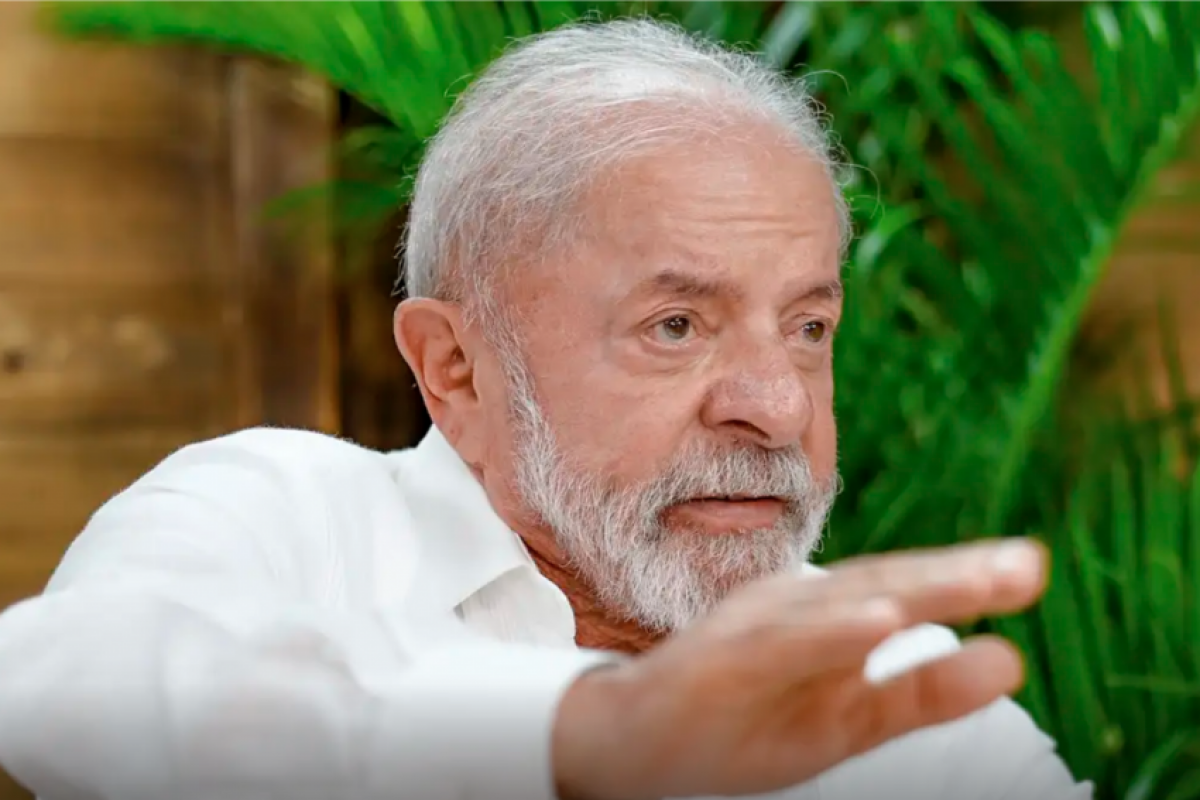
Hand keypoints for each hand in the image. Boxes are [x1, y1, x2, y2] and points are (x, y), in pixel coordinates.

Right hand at [553, 537, 1047, 799]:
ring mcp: (754, 632)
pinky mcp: (721, 663)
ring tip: (975, 583)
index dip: (964, 579)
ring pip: (838, 605)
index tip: (1028, 570)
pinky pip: (782, 645)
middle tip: (1026, 565)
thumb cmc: (739, 726)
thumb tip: (1010, 660)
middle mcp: (792, 610)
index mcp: (823, 618)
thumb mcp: (850, 717)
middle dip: (954, 575)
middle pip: (881, 583)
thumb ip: (923, 690)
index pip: (902, 589)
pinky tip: (879, 620)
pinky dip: (831, 630)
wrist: (629, 747)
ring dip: (908, 590)